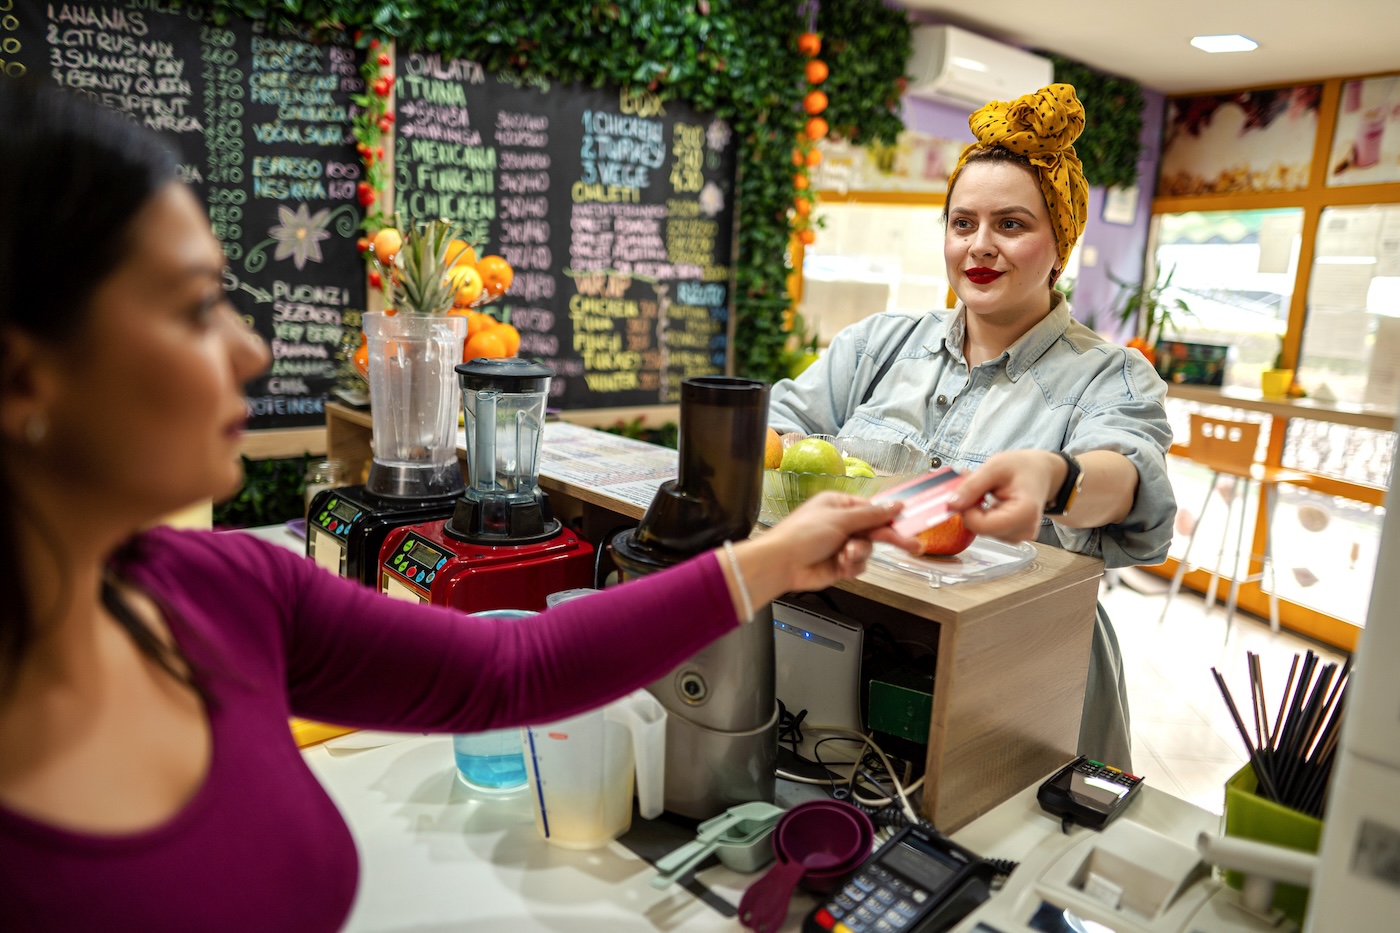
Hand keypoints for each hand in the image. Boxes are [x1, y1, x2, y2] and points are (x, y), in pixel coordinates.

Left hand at [729, 492, 920, 604]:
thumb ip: (871, 514)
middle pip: (875, 530)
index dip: (890, 518)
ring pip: (868, 550)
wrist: (782, 564)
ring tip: (846, 556)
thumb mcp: (840, 519)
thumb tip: (895, 504)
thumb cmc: (802, 535)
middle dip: (890, 539)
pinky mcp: (840, 564)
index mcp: (839, 505)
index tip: (907, 524)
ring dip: (859, 554)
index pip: (873, 510)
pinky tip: (841, 565)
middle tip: (913, 547)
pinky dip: (852, 566)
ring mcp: (841, 544)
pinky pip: (859, 565)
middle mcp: (841, 524)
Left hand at [946, 449, 1062, 542]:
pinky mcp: (1013, 536)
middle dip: (971, 507)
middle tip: (975, 484)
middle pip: (981, 528)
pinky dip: (983, 515)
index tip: (965, 492)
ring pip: (982, 530)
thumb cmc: (1023, 467)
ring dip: (976, 510)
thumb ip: (972, 486)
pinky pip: (988, 529)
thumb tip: (951, 504)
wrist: (1042, 473)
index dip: (966, 510)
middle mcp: (1024, 531)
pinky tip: (990, 500)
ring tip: (987, 491)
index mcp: (1024, 513)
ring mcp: (1019, 536)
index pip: (981, 526)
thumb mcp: (995, 467)